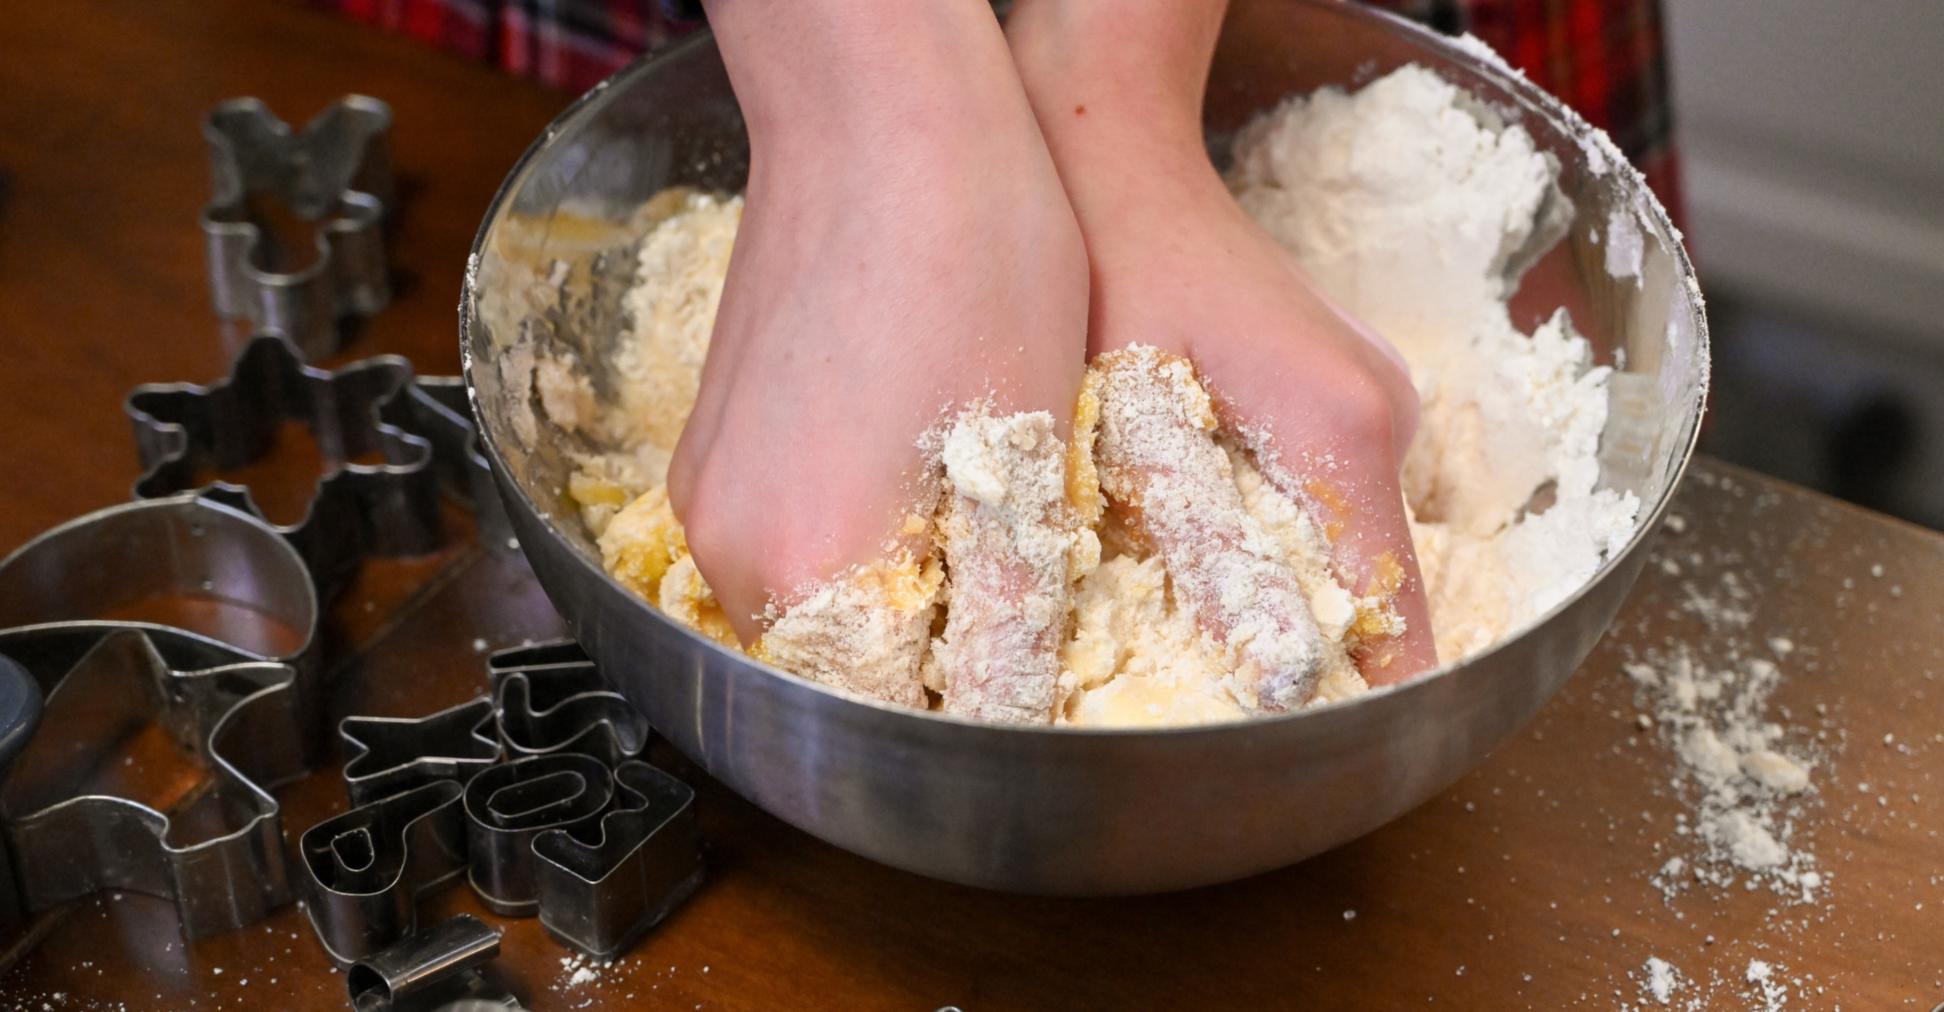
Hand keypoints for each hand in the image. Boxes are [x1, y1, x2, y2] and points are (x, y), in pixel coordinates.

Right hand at [670, 0, 1088, 705]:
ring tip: (977, 527)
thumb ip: (1002, 613)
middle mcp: (724, 542)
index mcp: (803, 563)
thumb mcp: (1025, 461)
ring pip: (811, 596)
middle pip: (838, 663)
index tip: (1031, 671)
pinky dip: (851, 533)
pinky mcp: (710, 439)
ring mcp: (706, 487)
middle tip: (1020, 602)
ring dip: (894, 592)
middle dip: (929, 655)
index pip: (884, 712)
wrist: (880, 111)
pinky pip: (783, 530)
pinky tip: (918, 471)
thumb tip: (1007, 713)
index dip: (966, 706)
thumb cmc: (971, 258)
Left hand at [1009, 0, 1437, 682]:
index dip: (1355, 709)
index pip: (1400, 623)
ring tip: (1176, 606)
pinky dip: (1266, 533)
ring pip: (1340, 542)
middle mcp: (1384, 419)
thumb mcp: (1137, 429)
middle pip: (1371, 588)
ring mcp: (1368, 400)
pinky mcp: (1338, 391)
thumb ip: (1213, 555)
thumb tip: (1275, 678)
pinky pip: (1320, 495)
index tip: (1295, 763)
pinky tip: (1185, 527)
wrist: (1111, 149)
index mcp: (1350, 436)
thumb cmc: (1113, 273)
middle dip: (1301, 650)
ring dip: (1276, 589)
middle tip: (1196, 686)